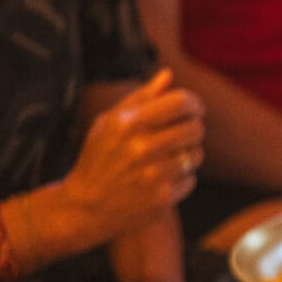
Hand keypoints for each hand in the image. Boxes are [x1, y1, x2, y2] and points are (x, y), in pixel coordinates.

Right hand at [58, 69, 204, 243]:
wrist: (85, 207)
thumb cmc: (98, 158)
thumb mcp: (109, 123)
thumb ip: (141, 98)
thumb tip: (168, 75)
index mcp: (128, 123)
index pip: (181, 102)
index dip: (194, 104)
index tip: (195, 109)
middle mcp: (142, 147)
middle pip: (195, 128)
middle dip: (193, 129)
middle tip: (182, 135)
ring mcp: (153, 174)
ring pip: (196, 154)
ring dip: (188, 155)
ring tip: (169, 158)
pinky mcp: (162, 198)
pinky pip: (190, 179)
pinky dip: (181, 179)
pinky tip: (161, 180)